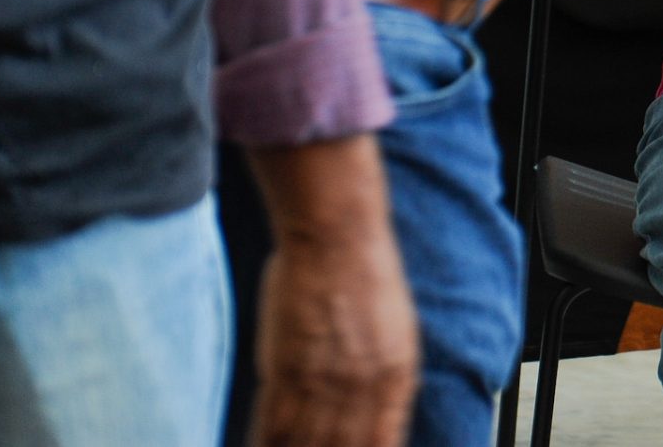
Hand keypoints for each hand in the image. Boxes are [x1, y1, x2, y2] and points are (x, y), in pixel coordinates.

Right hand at [250, 222, 418, 446]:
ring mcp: (325, 378)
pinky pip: (274, 426)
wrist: (337, 236)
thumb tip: (369, 411)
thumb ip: (383, 377)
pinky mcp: (287, 367)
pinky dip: (265, 444)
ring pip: (306, 444)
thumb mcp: (394, 331)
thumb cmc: (364, 276)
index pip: (384, 443)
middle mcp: (365, 385)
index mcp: (398, 376)